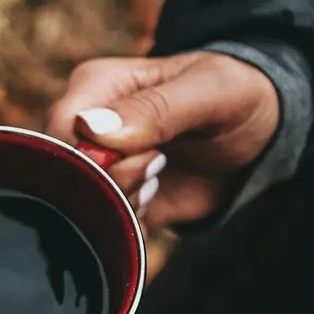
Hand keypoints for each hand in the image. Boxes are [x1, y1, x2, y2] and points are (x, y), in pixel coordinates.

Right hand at [46, 51, 278, 226]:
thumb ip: (154, 110)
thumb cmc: (233, 95)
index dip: (94, 156)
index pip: (60, 130)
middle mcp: (82, 128)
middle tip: (157, 166)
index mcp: (93, 88)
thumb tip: (91, 130)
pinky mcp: (107, 200)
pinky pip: (99, 226)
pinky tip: (153, 196)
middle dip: (112, 185)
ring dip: (123, 204)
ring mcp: (93, 167)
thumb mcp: (209, 91)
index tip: (149, 154)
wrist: (254, 136)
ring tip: (158, 176)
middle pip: (64, 174)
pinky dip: (128, 223)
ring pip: (79, 206)